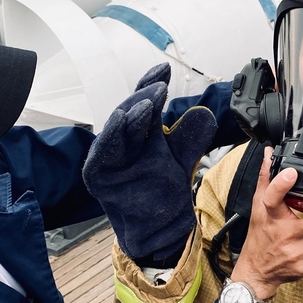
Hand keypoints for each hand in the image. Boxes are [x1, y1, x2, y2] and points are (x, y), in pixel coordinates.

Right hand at [82, 63, 215, 261]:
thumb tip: (204, 112)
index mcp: (141, 135)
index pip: (144, 104)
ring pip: (117, 129)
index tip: (165, 69)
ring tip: (146, 100)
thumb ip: (191, 139)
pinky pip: (102, 153)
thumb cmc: (164, 195)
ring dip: (130, 112)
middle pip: (130, 112)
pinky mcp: (98, 176)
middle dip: (144, 97)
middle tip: (160, 86)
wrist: (159, 233)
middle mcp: (123, 143)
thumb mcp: (182, 161)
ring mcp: (109, 159)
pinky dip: (111, 136)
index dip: (152, 84)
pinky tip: (122, 118)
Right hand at [231, 148, 302, 300]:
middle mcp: (284, 236)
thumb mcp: (258, 207)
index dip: (282, 184)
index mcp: (270, 218)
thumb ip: (266, 179)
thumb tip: (270, 155)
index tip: (293, 172)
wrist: (257, 271)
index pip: (273, 198)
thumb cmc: (260, 238)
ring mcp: (297, 252)